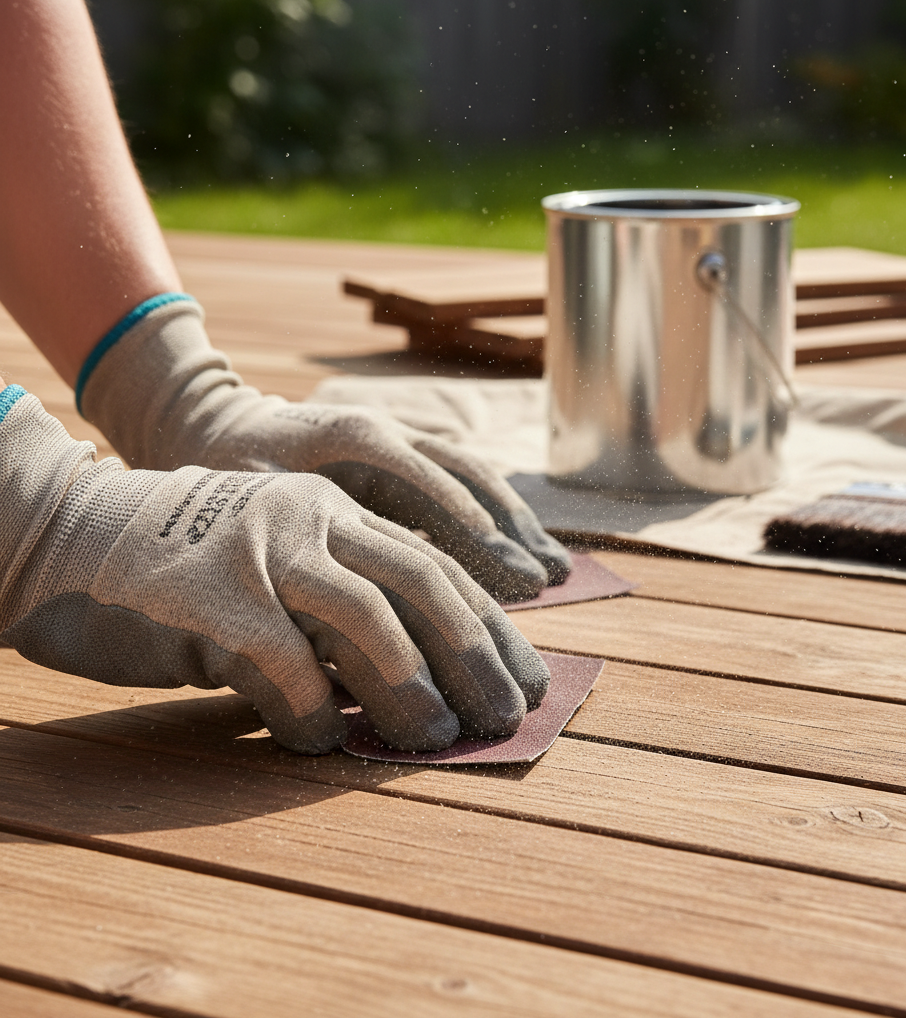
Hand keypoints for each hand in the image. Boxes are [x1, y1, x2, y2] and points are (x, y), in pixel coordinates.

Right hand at [0, 388, 549, 753]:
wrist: (67, 534)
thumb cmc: (184, 565)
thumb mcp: (276, 564)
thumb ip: (339, 606)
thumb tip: (417, 681)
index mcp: (334, 510)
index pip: (435, 564)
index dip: (490, 625)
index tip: (527, 679)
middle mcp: (309, 519)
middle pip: (422, 581)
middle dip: (477, 653)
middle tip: (509, 713)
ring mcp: (260, 553)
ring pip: (367, 618)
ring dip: (411, 686)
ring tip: (440, 736)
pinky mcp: (208, 599)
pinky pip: (281, 668)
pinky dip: (311, 712)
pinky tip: (323, 740)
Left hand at [79, 297, 571, 602]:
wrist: (215, 424)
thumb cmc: (232, 473)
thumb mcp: (258, 508)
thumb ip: (312, 549)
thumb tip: (367, 617)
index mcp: (356, 439)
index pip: (432, 485)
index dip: (478, 534)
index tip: (518, 578)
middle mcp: (390, 433)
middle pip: (469, 479)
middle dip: (512, 531)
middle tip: (553, 578)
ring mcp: (401, 439)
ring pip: (475, 477)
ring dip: (516, 524)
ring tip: (556, 570)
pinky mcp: (402, 454)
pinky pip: (461, 481)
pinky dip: (494, 517)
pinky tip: (518, 551)